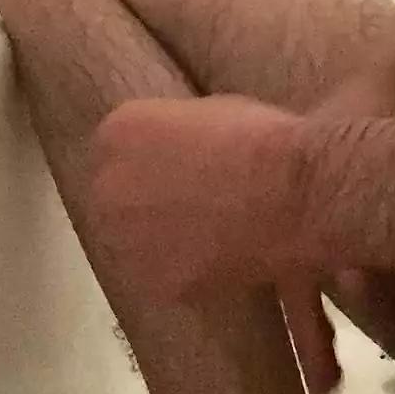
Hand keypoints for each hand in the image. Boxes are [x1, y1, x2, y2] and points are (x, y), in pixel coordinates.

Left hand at [88, 96, 317, 300]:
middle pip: (115, 203)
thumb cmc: (259, 139)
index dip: (149, 170)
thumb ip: (173, 138)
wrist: (289, 192)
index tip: (178, 179)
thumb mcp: (205, 112)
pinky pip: (162, 280)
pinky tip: (219, 263)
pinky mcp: (150, 282)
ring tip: (208, 241)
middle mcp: (105, 186)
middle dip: (146, 209)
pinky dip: (186, 277)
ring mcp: (123, 239)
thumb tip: (178, 155)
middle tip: (193, 214)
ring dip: (161, 246)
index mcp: (116, 133)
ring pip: (133, 247)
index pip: (116, 156)